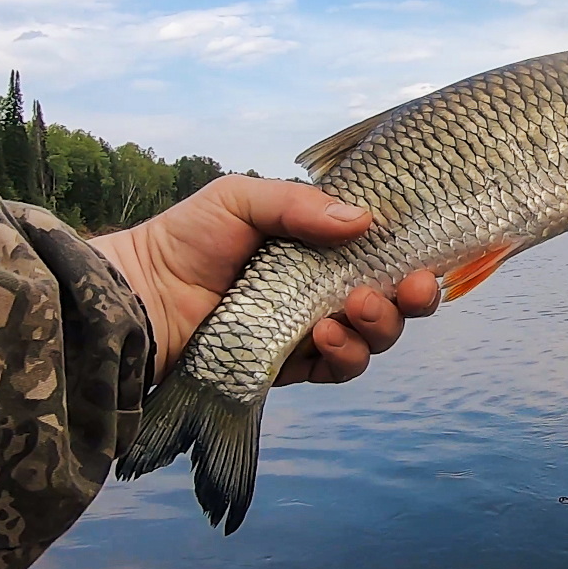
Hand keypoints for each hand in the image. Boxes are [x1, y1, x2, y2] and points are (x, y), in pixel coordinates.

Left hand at [89, 176, 439, 383]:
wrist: (139, 297)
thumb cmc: (184, 240)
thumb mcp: (241, 199)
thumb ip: (299, 204)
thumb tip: (364, 220)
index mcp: (320, 247)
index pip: (383, 253)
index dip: (414, 257)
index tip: (428, 257)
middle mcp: (324, 289)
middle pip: (393, 301)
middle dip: (411, 298)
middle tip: (407, 288)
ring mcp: (310, 330)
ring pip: (373, 339)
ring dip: (379, 326)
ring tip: (354, 310)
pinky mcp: (292, 367)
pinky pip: (338, 369)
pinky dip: (344, 355)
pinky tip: (326, 335)